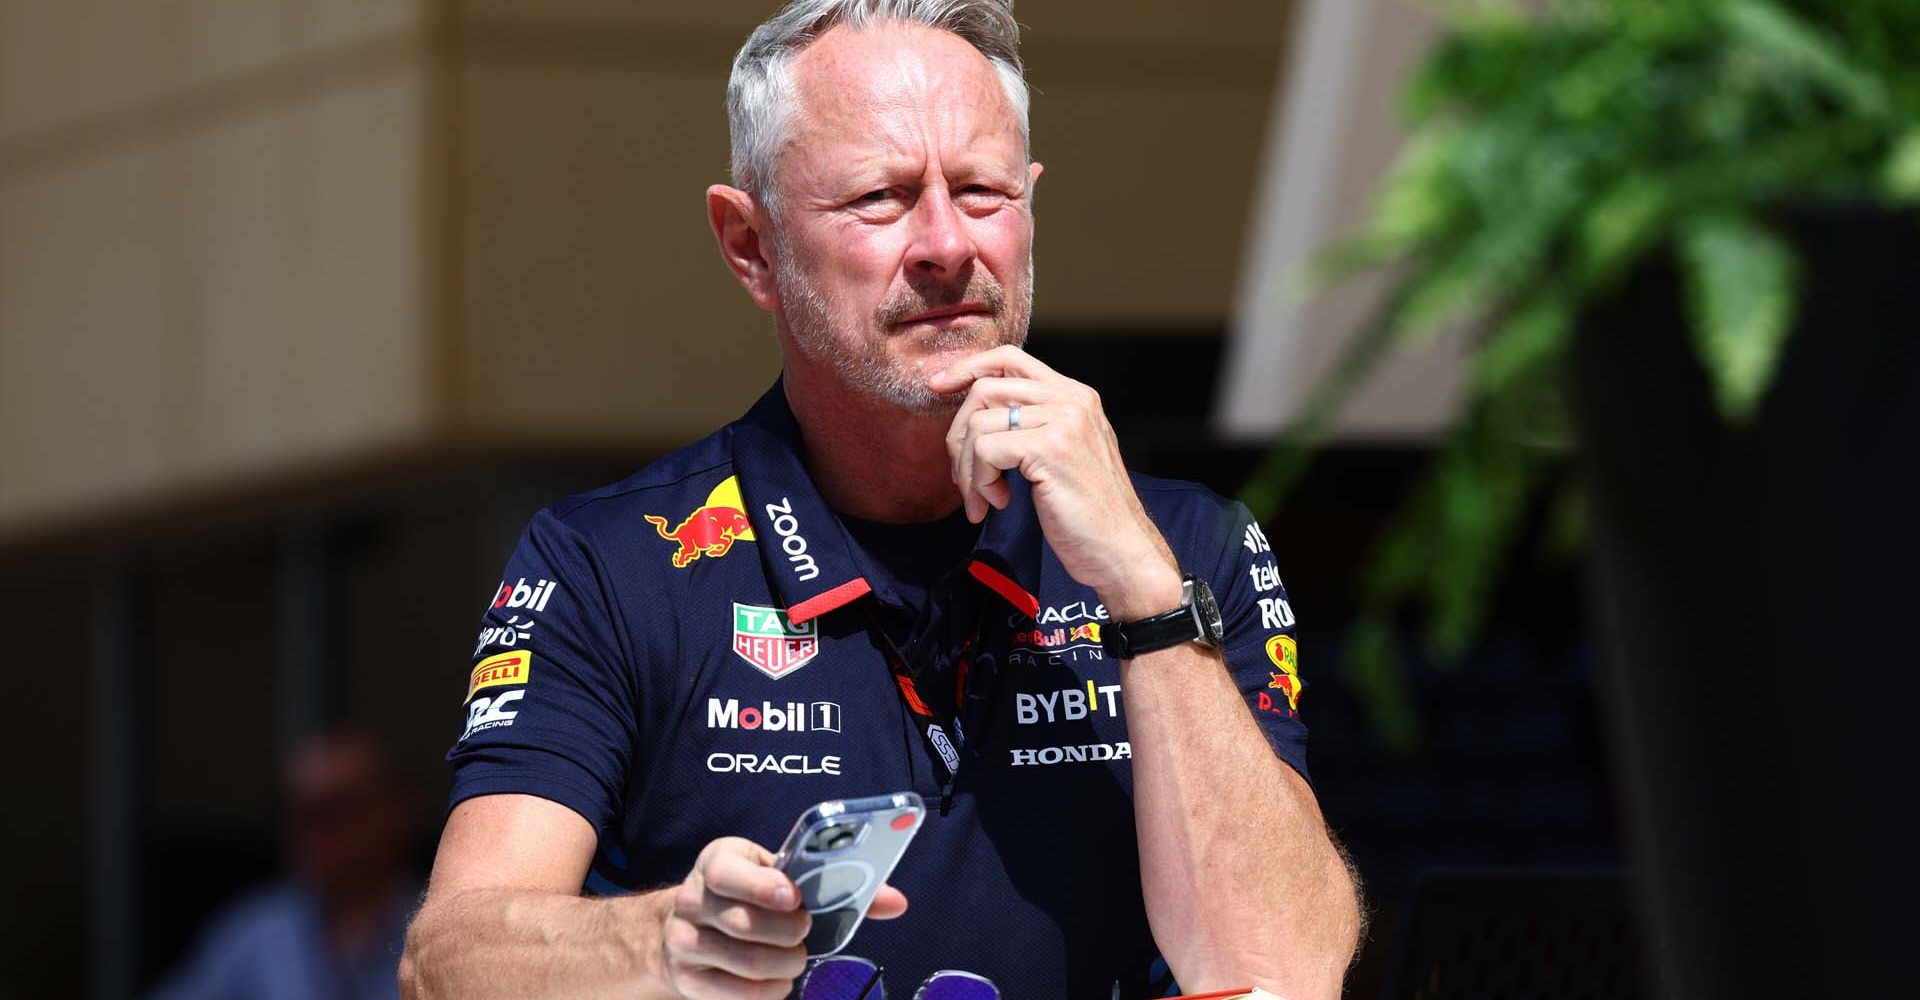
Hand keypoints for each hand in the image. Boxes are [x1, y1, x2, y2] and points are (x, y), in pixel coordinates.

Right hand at [660, 836, 907, 998]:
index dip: (763, 887)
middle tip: (805, 932)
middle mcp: (692, 899)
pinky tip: (778, 979)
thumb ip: (835, 884)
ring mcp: (684, 942)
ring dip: (785, 964)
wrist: (692, 925)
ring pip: (746, 962)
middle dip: (790, 933)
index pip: (726, 872)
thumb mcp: (780, 876)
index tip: (796, 898)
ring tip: (795, 956)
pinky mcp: (688, 980)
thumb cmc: (749, 894)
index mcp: (717, 861)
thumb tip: (897, 903)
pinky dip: (770, 990)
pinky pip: (738, 993)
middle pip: (744, 924)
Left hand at [929, 345, 1182, 620]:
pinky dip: (980, 482)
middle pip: (985, 389)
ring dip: (969, 470)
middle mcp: (1072, 400)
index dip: (968, 368)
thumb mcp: (1065, 454)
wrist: (1120, 550)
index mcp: (1076, 396)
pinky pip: (985, 451)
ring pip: (978, 424)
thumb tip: (975, 414)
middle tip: (964, 479)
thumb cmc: (1088, 513)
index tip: (938, 387)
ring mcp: (1063, 421)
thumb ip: (1034, 425)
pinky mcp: (1049, 448)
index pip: (1010, 358)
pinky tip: (999, 503)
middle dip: (959, 436)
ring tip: (984, 500)